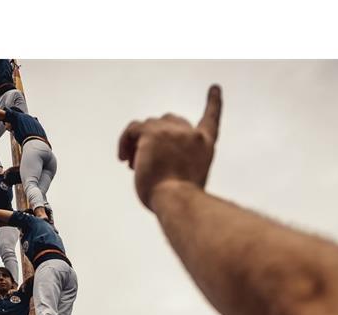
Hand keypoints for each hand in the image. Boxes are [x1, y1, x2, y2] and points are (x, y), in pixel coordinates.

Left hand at [118, 84, 222, 209]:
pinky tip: (123, 158)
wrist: (178, 201)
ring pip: (148, 126)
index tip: (214, 88)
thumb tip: (150, 159)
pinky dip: (125, 142)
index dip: (213, 103)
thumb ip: (177, 162)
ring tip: (132, 164)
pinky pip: (133, 130)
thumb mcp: (188, 180)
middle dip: (156, 136)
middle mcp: (191, 134)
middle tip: (143, 160)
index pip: (211, 119)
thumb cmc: (180, 202)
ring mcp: (172, 131)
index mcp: (205, 146)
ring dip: (138, 143)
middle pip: (170, 120)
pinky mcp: (152, 133)